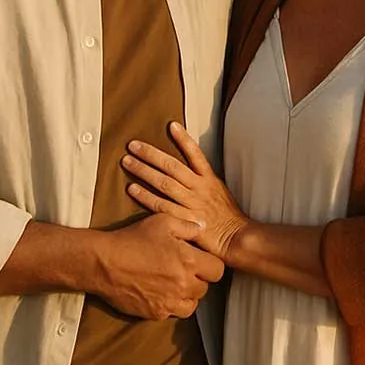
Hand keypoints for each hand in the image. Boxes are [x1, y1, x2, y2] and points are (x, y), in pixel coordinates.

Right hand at [93, 212, 224, 319]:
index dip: (211, 263)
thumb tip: (204, 228)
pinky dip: (174, 304)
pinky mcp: (157, 313)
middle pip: (206, 287)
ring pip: (193, 303)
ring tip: (175, 281)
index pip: (218, 269)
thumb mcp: (162, 222)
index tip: (200, 259)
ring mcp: (170, 301)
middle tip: (185, 268)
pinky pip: (175, 313)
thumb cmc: (132, 239)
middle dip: (199, 278)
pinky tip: (164, 291)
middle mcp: (183, 284)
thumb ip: (188, 225)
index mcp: (188, 260)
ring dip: (188, 294)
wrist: (104, 263)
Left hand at [122, 122, 249, 263]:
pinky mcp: (184, 219)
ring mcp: (191, 203)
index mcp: (209, 179)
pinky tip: (132, 188)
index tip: (171, 125)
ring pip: (164, 183)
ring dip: (144, 171)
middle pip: (172, 166)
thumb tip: (189, 166)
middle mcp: (199, 188)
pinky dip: (146, 197)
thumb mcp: (219, 190)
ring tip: (127, 161)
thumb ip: (203, 179)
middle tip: (133, 145)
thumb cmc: (228, 216)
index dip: (183, 139)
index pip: (195, 154)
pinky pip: (161, 205)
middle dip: (151, 154)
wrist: (237, 239)